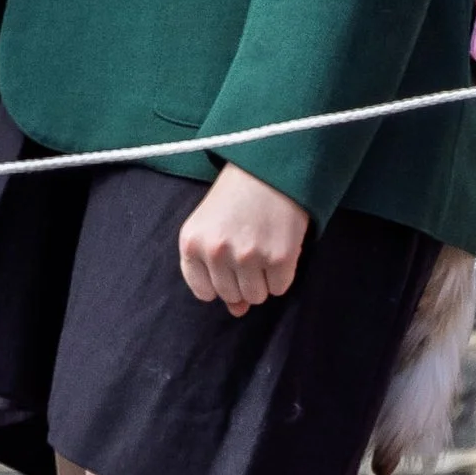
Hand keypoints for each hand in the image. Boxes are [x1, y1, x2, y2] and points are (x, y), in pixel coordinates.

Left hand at [178, 164, 311, 316]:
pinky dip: (283, 273)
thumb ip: (215, 269)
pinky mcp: (279, 258)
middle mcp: (216, 251)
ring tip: (265, 246)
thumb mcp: (212, 224)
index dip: (219, 281)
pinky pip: (280, 288)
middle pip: (231, 295)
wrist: (272, 164)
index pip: (203, 291)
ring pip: (256, 296)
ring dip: (264, 278)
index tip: (229, 261)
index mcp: (192, 241)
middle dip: (243, 280)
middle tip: (251, 248)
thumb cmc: (238, 194)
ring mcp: (248, 256)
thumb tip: (237, 310)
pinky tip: (280, 246)